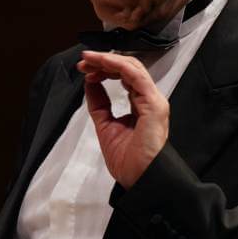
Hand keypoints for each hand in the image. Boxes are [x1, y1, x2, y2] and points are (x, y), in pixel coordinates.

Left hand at [76, 51, 169, 188]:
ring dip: (108, 60)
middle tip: (83, 61)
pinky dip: (118, 66)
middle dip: (103, 61)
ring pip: (132, 68)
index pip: (124, 77)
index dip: (103, 69)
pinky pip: (136, 77)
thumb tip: (90, 83)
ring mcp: (153, 101)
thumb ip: (99, 104)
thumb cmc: (129, 161)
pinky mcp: (154, 104)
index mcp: (140, 105)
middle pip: (128, 69)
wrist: (140, 179)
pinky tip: (103, 64)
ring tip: (89, 59)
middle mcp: (148, 99)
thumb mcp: (105, 126)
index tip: (84, 69)